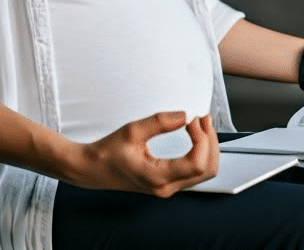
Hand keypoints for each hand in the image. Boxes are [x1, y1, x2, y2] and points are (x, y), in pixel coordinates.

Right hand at [66, 112, 218, 197]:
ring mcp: (168, 187)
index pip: (197, 163)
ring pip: (205, 172)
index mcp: (158, 177)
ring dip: (208, 147)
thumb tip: (184, 116)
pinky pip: (195, 172)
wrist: (92, 169)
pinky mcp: (167, 183)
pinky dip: (201, 153)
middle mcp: (166, 187)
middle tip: (202, 119)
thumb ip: (159, 122)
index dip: (202, 138)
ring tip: (201, 125)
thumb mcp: (132, 131)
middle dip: (211, 141)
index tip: (193, 120)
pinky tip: (196, 137)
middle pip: (208, 169)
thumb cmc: (107, 152)